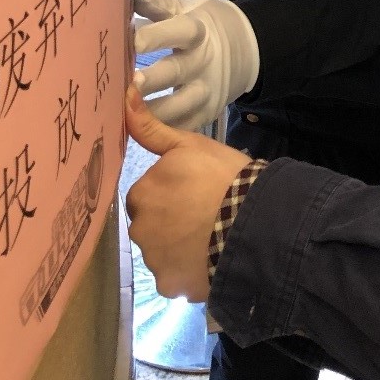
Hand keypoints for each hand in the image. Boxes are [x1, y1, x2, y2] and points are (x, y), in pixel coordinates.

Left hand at [125, 87, 253, 301]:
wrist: (254, 223)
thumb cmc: (223, 178)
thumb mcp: (189, 145)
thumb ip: (151, 127)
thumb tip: (124, 92)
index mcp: (142, 194)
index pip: (145, 196)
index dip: (168, 195)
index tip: (193, 193)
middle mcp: (140, 230)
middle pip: (149, 225)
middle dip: (168, 222)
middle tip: (202, 215)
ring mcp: (154, 261)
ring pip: (161, 252)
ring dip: (178, 247)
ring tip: (210, 238)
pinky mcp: (171, 286)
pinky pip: (174, 278)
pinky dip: (187, 271)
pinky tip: (208, 259)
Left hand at [133, 0, 259, 129]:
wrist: (245, 48)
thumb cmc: (203, 23)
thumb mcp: (186, 7)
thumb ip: (156, 4)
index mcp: (198, 31)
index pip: (178, 32)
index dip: (155, 37)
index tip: (130, 41)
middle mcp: (204, 62)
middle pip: (175, 72)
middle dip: (150, 80)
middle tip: (124, 85)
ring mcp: (207, 91)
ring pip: (178, 107)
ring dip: (150, 112)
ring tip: (122, 111)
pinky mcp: (206, 113)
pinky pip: (182, 127)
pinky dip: (160, 131)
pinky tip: (136, 129)